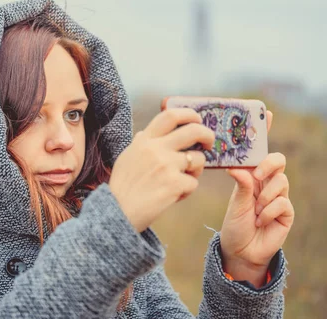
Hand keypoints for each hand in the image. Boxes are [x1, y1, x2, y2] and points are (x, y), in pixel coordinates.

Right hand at [109, 108, 215, 231]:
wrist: (117, 213)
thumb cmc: (121, 188)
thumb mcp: (126, 158)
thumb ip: (138, 144)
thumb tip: (143, 133)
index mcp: (144, 141)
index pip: (171, 115)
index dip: (190, 114)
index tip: (197, 120)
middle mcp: (156, 149)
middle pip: (194, 130)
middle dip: (208, 135)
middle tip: (209, 144)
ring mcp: (166, 165)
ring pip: (198, 159)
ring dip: (195, 170)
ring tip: (182, 180)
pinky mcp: (174, 184)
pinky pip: (193, 183)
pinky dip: (186, 191)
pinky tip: (172, 196)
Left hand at [220, 111, 294, 286]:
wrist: (241, 251)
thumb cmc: (235, 224)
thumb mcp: (235, 203)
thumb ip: (241, 184)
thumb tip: (237, 168)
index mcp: (251, 176)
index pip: (260, 151)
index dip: (265, 132)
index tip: (266, 113)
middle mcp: (266, 182)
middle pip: (278, 160)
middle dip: (269, 164)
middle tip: (257, 175)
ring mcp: (278, 196)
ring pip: (281, 181)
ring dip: (264, 196)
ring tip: (254, 210)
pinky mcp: (286, 211)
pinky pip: (282, 202)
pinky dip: (268, 211)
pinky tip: (260, 220)